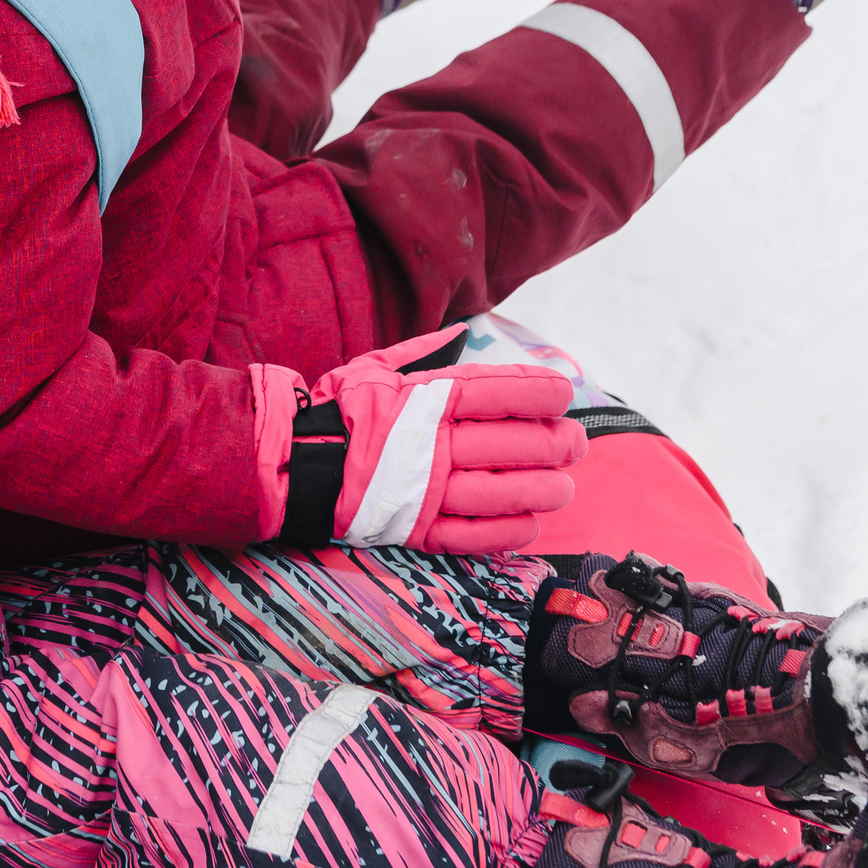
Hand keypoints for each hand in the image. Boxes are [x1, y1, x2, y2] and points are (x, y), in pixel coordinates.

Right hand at [256, 325, 582, 554]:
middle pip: (517, 445)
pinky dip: (512, 529)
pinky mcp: (420, 529)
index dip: (543, 393)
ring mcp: (429, 491)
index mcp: (426, 401)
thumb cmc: (339, 412)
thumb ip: (424, 352)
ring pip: (507, 493)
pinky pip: (479, 535)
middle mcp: (434, 445)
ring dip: (546, 489)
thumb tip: (461, 332)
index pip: (503, 393)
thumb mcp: (376, 367)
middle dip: (558, 443)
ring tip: (562, 486)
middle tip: (574, 442)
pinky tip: (531, 519)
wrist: (294, 464)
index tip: (563, 395)